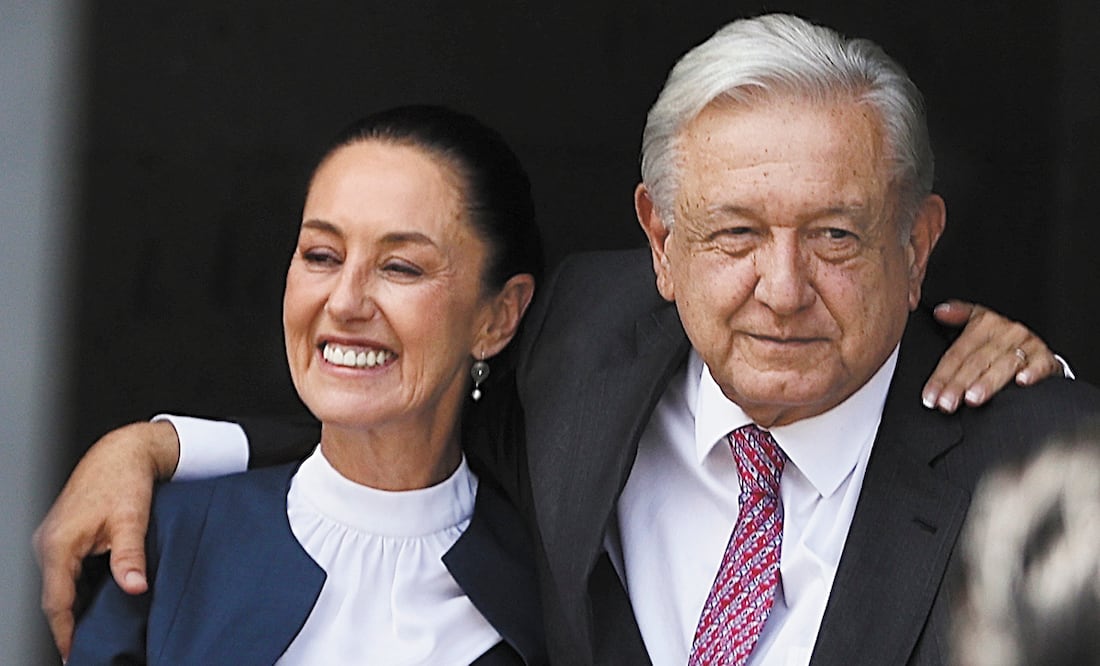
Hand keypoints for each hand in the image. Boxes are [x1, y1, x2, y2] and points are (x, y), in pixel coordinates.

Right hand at [33, 420, 180, 659]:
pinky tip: (93, 601)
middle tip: (86, 649)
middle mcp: (46, 543)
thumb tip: (135, 587)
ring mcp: (50, 539)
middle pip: (53, 597)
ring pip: (57, 585)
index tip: (74, 655)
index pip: (56, 601)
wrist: (122, 453)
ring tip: (91, 632)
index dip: (65, 632)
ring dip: (71, 607)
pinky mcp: (60, 536)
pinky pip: (62, 572)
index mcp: (57, 543)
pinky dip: (74, 590)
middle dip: (67, 625)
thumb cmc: (124, 480)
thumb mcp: (132, 520)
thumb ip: (130, 556)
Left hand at [922, 300, 1064, 412]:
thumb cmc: (1003, 340)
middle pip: (977, 361)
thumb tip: (940, 312)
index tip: (931, 396)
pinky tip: (1021, 382)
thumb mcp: (981, 322)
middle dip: (959, 384)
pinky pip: (1040, 364)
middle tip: (947, 403)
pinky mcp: (1046, 357)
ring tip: (972, 398)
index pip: (957, 353)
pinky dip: (1032, 372)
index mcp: (986, 323)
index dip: (942, 375)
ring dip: (987, 382)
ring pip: (1004, 364)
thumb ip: (959, 317)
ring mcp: (1028, 344)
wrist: (1040, 347)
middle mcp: (1007, 332)